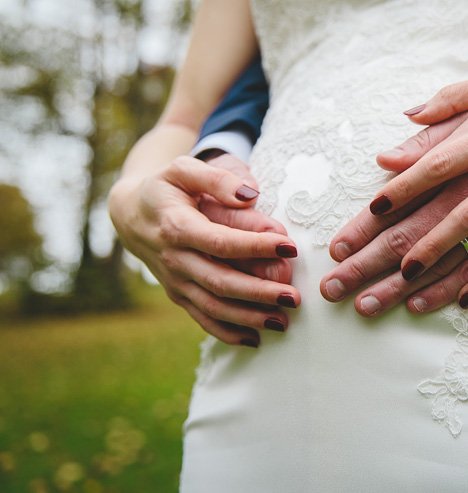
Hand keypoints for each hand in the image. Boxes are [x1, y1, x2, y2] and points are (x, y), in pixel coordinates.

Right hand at [109, 154, 301, 346]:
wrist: (130, 214)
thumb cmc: (165, 187)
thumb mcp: (182, 170)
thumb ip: (216, 178)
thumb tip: (250, 194)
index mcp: (176, 226)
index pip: (220, 242)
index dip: (255, 246)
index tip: (288, 247)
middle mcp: (174, 259)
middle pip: (219, 282)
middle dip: (259, 293)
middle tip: (294, 297)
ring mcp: (175, 281)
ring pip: (213, 307)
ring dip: (248, 317)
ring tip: (283, 321)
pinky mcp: (178, 295)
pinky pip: (202, 318)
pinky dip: (227, 332)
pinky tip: (256, 339)